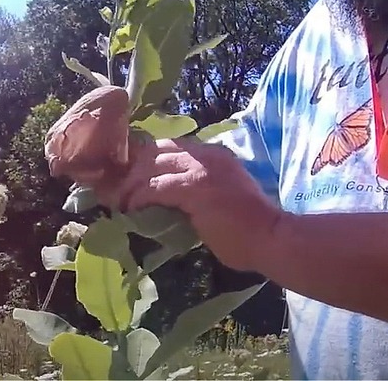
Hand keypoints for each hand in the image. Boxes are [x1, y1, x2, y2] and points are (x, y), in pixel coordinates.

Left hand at [108, 137, 284, 271]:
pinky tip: (130, 209)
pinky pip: (155, 187)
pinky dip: (138, 197)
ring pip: (150, 166)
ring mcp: (202, 167)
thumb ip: (194, 193)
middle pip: (155, 151)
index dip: (144, 160)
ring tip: (116, 202)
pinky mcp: (195, 186)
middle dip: (130, 169)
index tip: (127, 177)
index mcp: (213, 155)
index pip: (169, 147)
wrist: (274, 239)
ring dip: (128, 185)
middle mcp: (206, 154)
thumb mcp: (219, 199)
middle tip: (112, 189)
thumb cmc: (249, 229)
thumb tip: (163, 202)